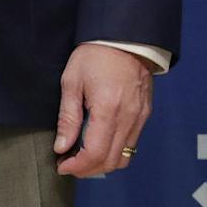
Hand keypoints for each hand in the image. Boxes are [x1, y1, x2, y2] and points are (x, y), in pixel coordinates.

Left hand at [54, 43, 153, 177]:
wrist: (126, 37)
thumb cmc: (96, 55)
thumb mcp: (72, 82)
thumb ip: (67, 118)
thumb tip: (61, 147)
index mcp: (108, 109)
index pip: (94, 153)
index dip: (76, 167)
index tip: (62, 165)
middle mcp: (128, 117)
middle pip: (110, 161)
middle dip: (87, 169)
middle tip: (69, 163)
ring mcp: (140, 117)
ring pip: (124, 157)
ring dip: (102, 163)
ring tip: (84, 156)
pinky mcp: (145, 113)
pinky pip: (132, 144)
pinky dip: (115, 151)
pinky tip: (100, 142)